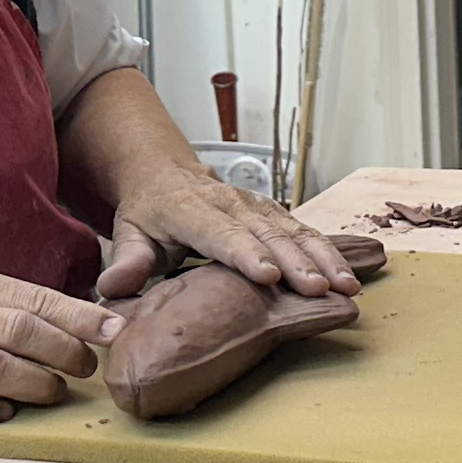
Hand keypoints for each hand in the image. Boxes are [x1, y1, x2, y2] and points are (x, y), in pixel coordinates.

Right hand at [0, 265, 117, 436]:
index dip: (80, 317)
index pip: (33, 297)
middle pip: (20, 330)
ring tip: (52, 393)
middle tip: (84, 369)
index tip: (115, 330)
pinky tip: (5, 415)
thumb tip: (87, 320)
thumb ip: (12, 304)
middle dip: (65, 352)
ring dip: (36, 384)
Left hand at [95, 166, 364, 303]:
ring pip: (293, 229)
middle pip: (266, 233)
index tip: (268, 274)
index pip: (220, 232)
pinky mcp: (272, 212)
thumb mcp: (128, 232)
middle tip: (318, 288)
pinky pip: (303, 230)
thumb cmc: (147, 213)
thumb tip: (113, 289)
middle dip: (295, 260)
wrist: (166, 173)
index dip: (245, 253)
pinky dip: (327, 251)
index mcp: (190, 209)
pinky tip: (348, 275)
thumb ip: (126, 260)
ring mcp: (255, 206)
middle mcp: (229, 203)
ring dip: (321, 257)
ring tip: (345, 286)